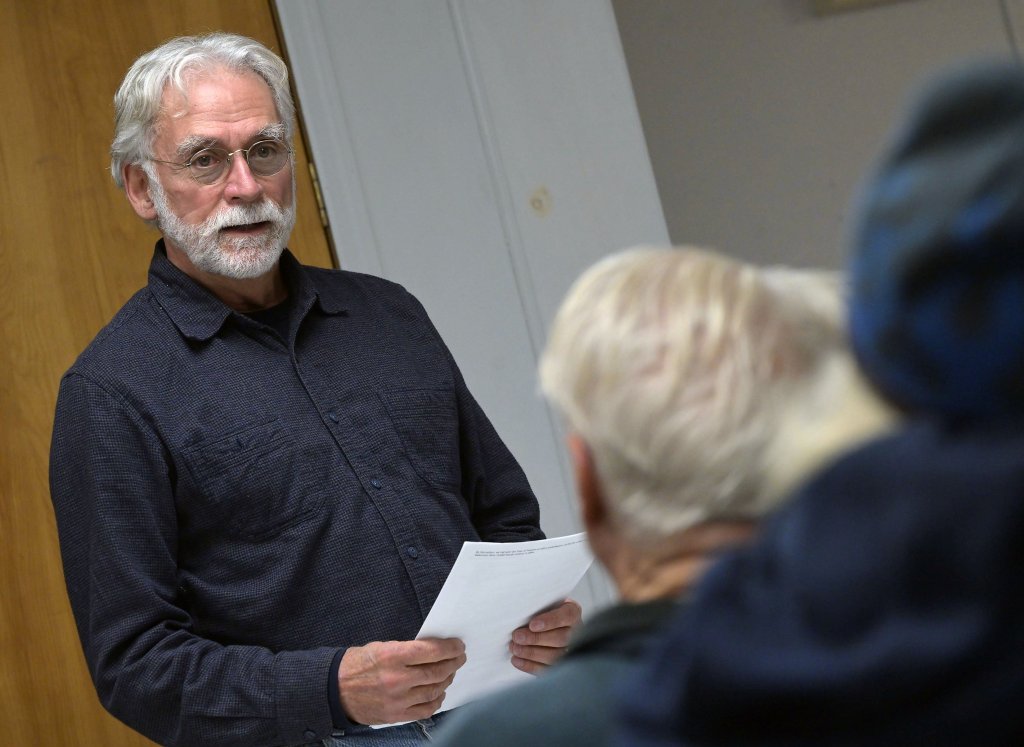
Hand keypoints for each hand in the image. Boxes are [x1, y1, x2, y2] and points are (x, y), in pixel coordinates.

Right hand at [338, 638, 465, 724]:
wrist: (334, 690)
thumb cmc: (357, 664)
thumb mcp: (380, 647)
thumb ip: (406, 650)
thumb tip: (433, 650)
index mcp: (391, 656)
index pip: (430, 651)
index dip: (449, 648)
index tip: (458, 646)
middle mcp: (396, 679)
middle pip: (436, 671)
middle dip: (453, 663)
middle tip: (460, 658)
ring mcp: (397, 700)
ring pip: (433, 690)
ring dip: (447, 680)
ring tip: (450, 673)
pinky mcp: (396, 715)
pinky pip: (424, 710)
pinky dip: (436, 701)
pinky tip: (440, 692)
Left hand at [508, 598, 581, 673]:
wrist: (547, 622)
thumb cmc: (545, 610)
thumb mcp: (545, 602)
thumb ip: (539, 606)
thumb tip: (521, 613)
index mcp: (573, 613)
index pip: (568, 616)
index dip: (550, 621)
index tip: (532, 624)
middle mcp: (576, 632)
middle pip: (561, 639)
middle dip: (536, 639)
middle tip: (517, 637)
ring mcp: (570, 650)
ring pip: (554, 656)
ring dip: (531, 653)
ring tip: (515, 648)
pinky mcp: (560, 664)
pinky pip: (547, 669)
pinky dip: (530, 666)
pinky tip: (517, 660)